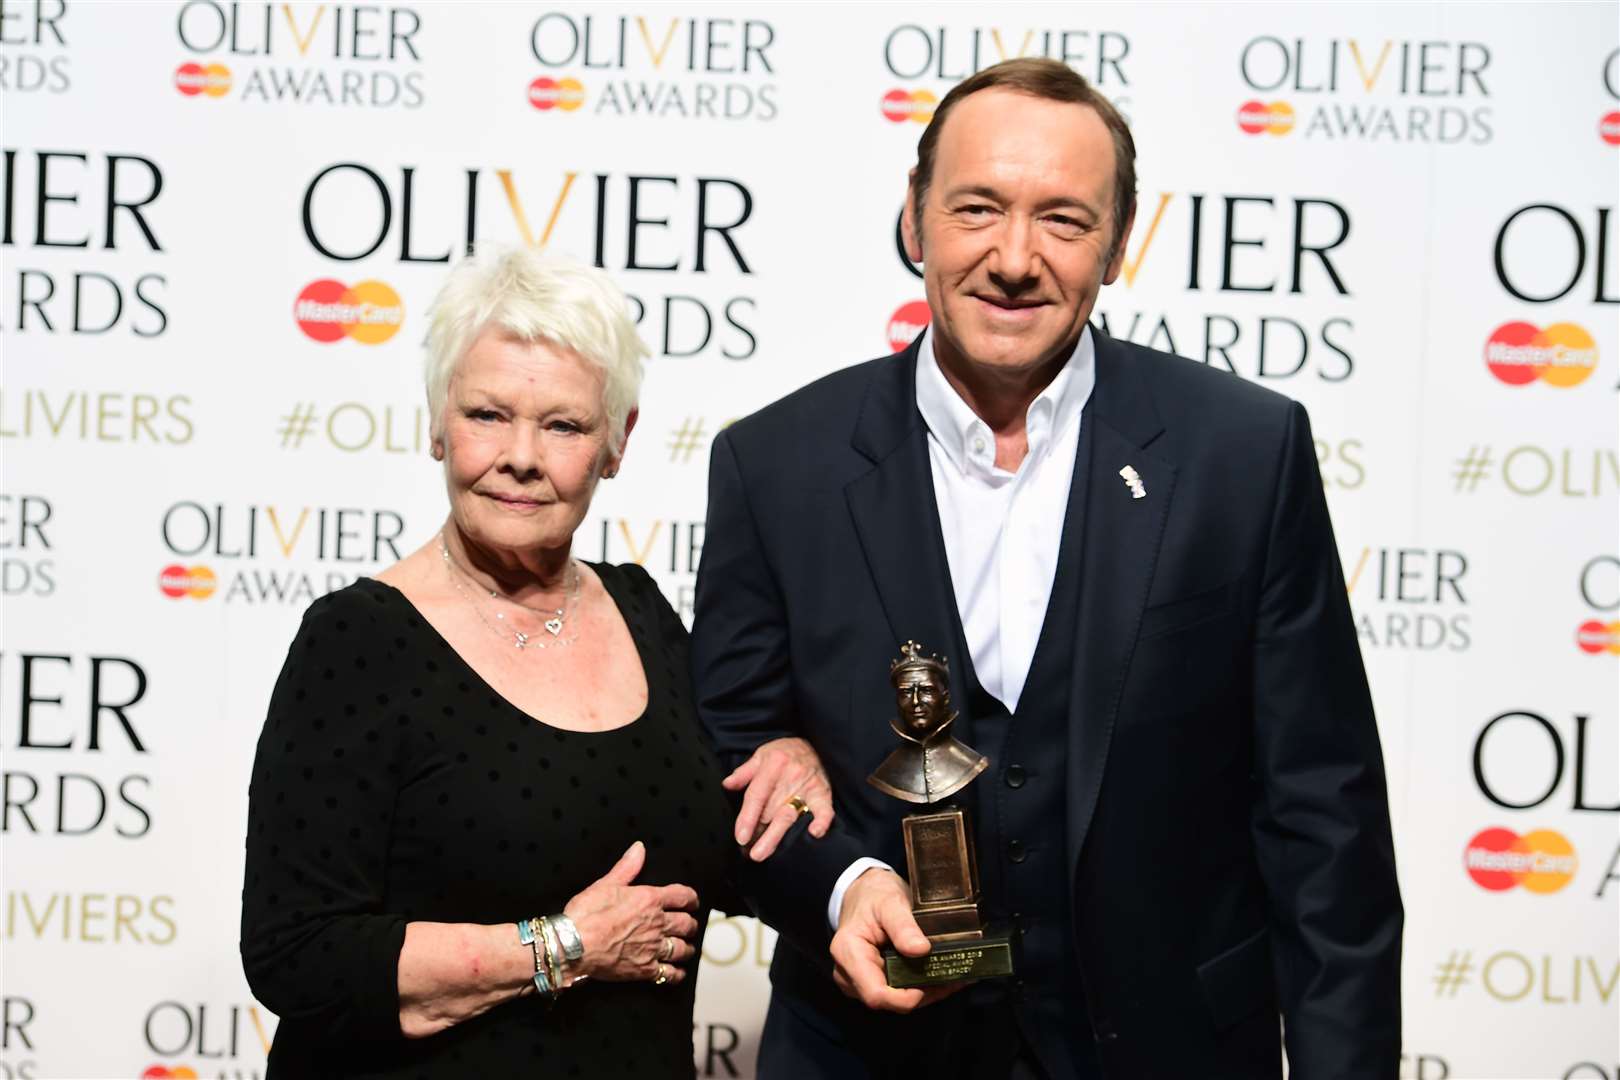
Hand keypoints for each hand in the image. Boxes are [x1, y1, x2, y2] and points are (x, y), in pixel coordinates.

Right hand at [563, 841, 699, 986]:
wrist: (573, 945)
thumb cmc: (586, 914)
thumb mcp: (606, 884)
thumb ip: (627, 867)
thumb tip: (639, 848)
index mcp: (650, 900)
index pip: (683, 896)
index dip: (692, 899)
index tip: (693, 902)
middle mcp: (657, 924)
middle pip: (687, 924)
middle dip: (691, 925)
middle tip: (690, 926)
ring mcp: (652, 948)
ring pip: (682, 949)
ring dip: (687, 948)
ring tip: (686, 948)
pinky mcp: (644, 970)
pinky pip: (669, 974)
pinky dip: (676, 974)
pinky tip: (676, 973)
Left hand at [722, 736, 833, 860]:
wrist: (816, 744)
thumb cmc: (786, 752)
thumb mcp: (762, 754)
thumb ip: (744, 772)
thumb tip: (727, 785)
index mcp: (773, 764)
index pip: (756, 795)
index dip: (747, 818)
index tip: (741, 837)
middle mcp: (790, 775)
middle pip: (770, 810)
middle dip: (757, 832)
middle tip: (748, 852)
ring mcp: (807, 785)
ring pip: (789, 815)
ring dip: (775, 836)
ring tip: (762, 853)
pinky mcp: (823, 793)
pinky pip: (824, 809)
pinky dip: (821, 821)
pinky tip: (814, 833)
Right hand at [830, 868, 963, 1012]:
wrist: (863, 893)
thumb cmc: (873, 895)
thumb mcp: (890, 902)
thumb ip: (902, 926)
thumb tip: (920, 950)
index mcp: (848, 954)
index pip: (876, 994)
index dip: (907, 997)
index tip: (935, 981)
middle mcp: (848, 974)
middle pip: (889, 1001)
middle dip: (923, 993)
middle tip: (953, 976)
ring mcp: (857, 982)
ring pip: (895, 1001)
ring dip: (924, 991)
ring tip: (952, 975)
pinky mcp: (870, 983)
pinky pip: (896, 994)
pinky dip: (918, 986)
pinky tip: (938, 975)